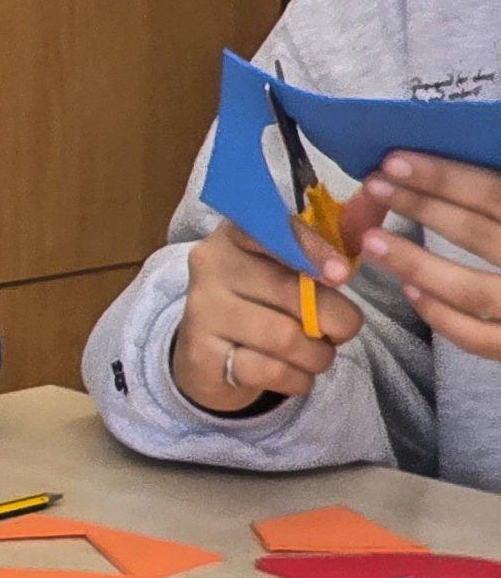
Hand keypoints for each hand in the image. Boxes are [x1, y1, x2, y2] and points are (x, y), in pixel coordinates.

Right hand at [168, 217, 359, 414]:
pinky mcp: (200, 353)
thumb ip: (336, 232)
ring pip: (285, 337)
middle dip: (336, 320)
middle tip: (338, 332)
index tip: (341, 275)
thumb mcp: (295, 264)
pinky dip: (296, 379)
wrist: (211, 354)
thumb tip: (378, 198)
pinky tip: (292, 373)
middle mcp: (212, 265)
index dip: (313, 251)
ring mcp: (202, 309)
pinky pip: (269, 370)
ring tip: (316, 354)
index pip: (275, 230)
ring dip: (318, 355)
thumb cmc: (265, 301)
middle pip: (294, 293)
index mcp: (237, 233)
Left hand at [359, 151, 500, 363]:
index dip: (447, 177)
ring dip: (418, 263)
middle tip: (373, 187)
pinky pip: (481, 339)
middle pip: (482, 233)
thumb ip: (500, 196)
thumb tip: (481, 152)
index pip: (498, 195)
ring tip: (372, 241)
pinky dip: (443, 316)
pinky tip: (410, 292)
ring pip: (476, 291)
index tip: (395, 161)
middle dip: (423, 207)